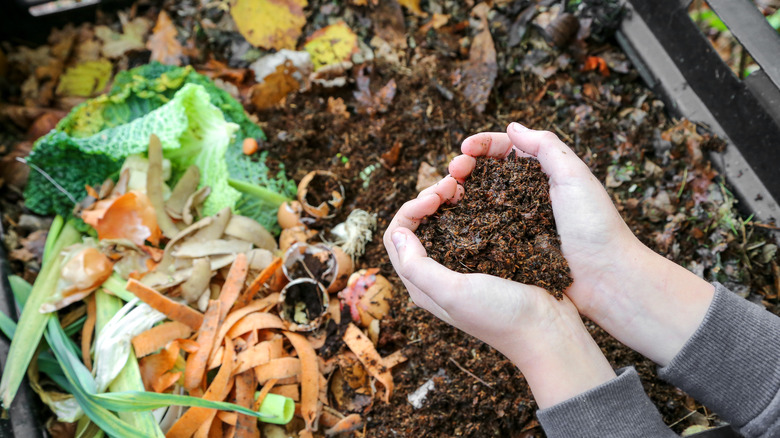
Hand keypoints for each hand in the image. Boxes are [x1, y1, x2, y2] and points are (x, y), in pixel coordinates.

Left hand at [383, 177, 615, 407]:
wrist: (548, 330)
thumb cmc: (500, 316)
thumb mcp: (453, 293)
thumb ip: (418, 267)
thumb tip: (397, 233)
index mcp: (422, 284)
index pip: (397, 237)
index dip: (410, 209)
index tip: (435, 197)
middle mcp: (438, 273)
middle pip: (418, 225)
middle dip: (429, 198)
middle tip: (452, 184)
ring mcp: (464, 264)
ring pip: (444, 221)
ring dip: (448, 199)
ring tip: (465, 184)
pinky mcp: (489, 257)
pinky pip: (471, 224)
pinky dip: (471, 206)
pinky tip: (483, 196)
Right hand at [449, 123, 714, 365]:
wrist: (606, 279)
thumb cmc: (595, 226)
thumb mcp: (575, 176)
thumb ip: (546, 147)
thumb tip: (512, 127)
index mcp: (545, 173)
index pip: (506, 149)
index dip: (482, 145)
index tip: (464, 149)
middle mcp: (528, 195)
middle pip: (488, 172)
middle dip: (466, 166)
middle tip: (452, 172)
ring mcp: (518, 222)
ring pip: (481, 199)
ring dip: (461, 192)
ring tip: (446, 193)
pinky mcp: (512, 247)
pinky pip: (484, 229)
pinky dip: (466, 220)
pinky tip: (453, 219)